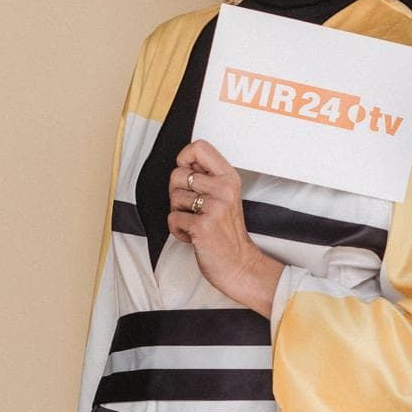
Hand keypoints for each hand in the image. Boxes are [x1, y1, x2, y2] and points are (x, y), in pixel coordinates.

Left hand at [167, 140, 280, 314]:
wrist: (238, 264)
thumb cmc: (227, 232)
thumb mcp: (225, 196)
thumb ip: (208, 176)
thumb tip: (184, 162)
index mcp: (229, 177)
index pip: (199, 147)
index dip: (184, 159)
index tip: (188, 174)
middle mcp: (224, 189)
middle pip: (177, 173)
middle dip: (177, 193)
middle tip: (193, 207)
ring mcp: (214, 207)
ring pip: (173, 197)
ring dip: (178, 213)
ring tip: (195, 221)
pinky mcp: (203, 226)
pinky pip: (173, 218)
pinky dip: (178, 230)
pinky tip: (193, 234)